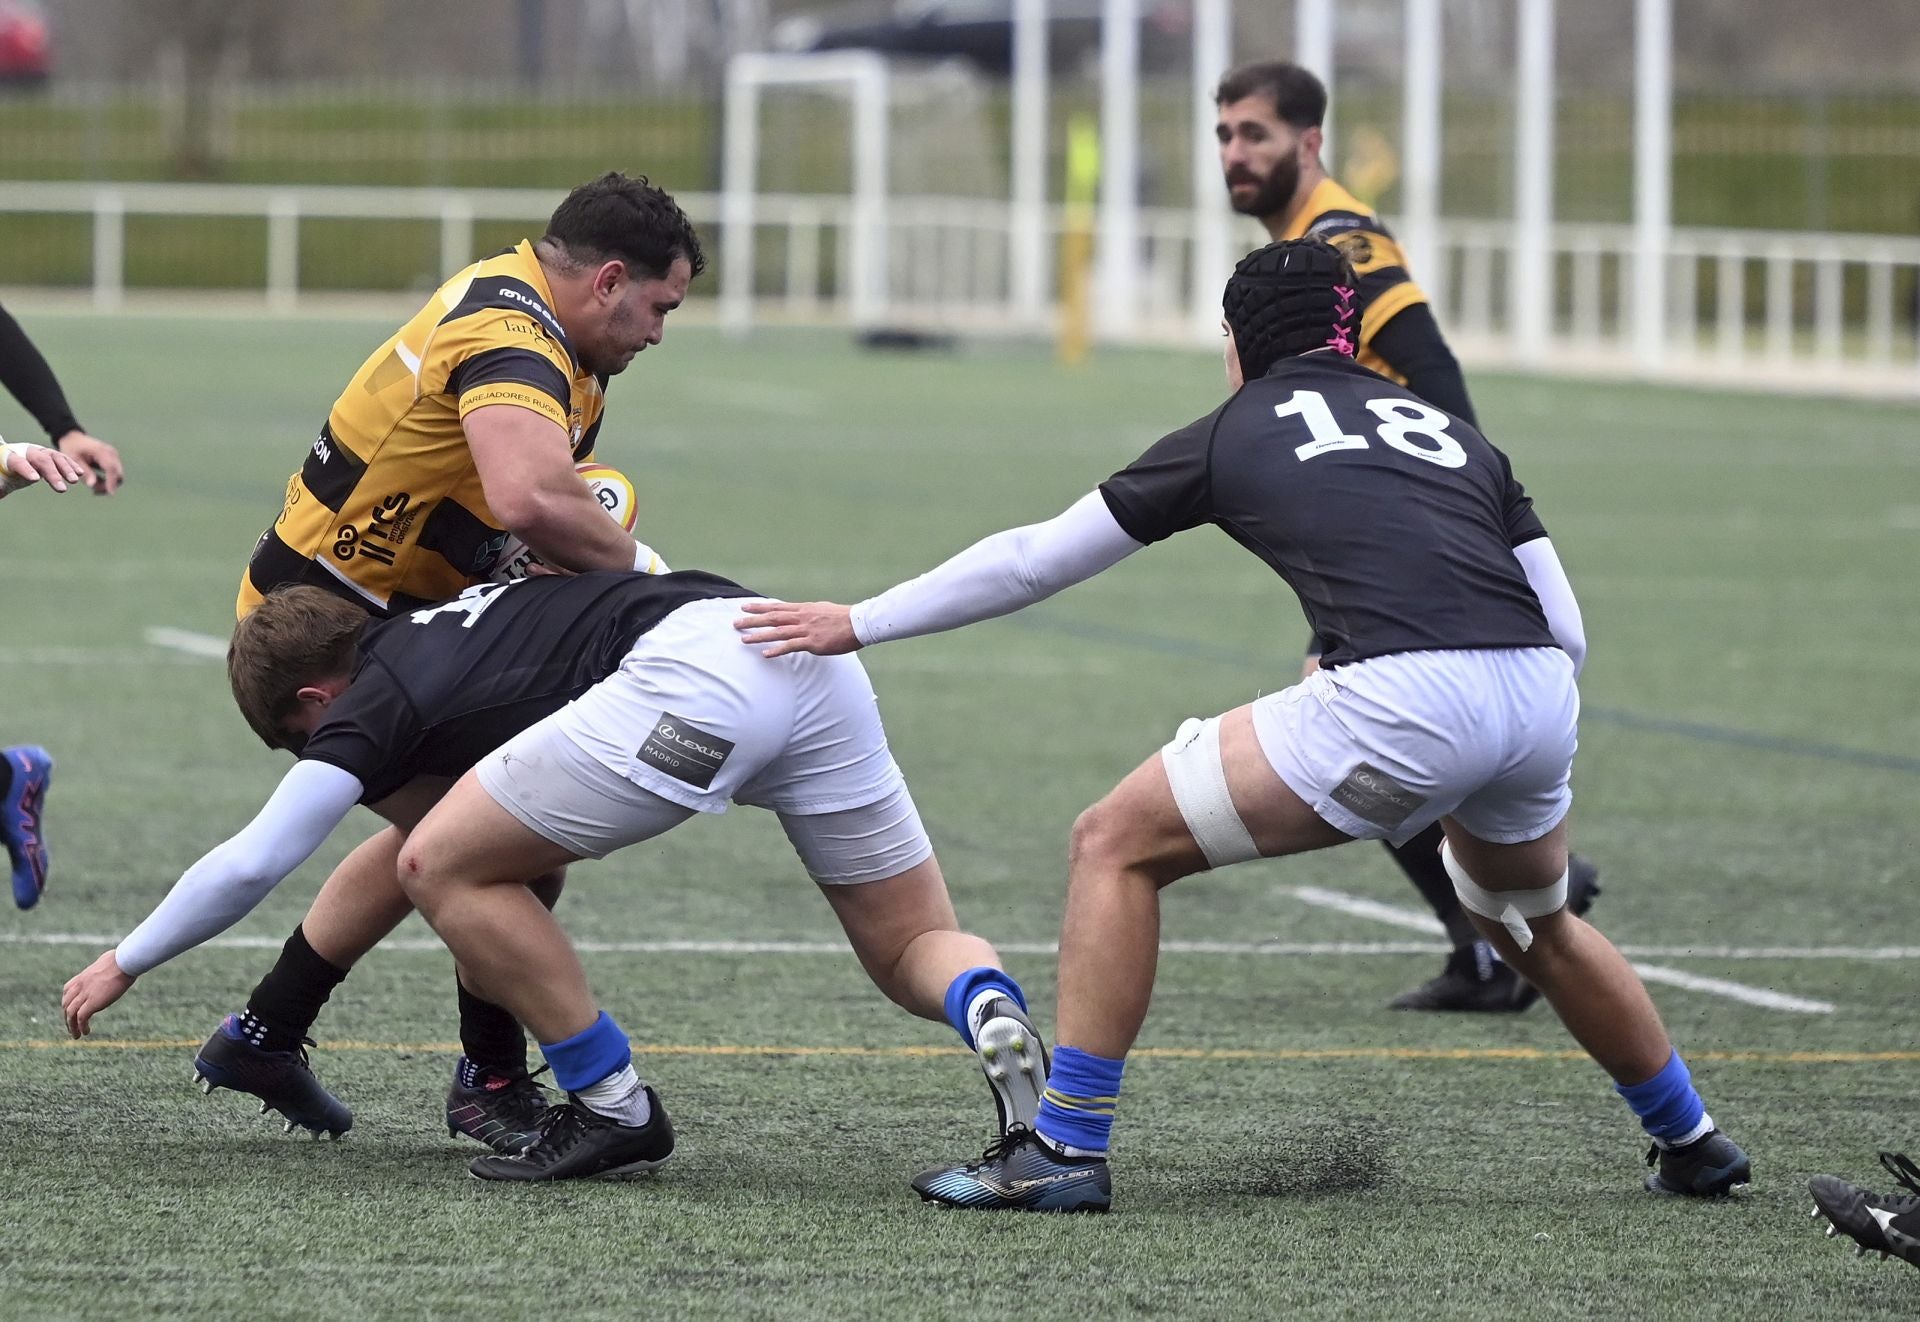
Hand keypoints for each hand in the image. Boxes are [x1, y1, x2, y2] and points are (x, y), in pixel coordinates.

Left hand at [2, 440, 86, 493]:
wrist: (9, 460)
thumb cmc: (3, 473)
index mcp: (9, 458)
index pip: (18, 462)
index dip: (26, 469)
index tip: (35, 479)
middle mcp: (27, 452)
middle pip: (41, 459)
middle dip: (52, 473)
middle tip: (61, 489)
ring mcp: (40, 452)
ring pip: (54, 457)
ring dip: (65, 469)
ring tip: (74, 481)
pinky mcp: (50, 456)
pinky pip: (62, 459)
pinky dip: (71, 465)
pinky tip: (79, 474)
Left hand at [53, 429, 125, 493]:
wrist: (74, 438)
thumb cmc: (72, 449)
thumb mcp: (74, 460)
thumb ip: (85, 472)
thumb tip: (92, 486)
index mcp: (101, 451)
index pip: (111, 468)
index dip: (111, 481)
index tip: (110, 493)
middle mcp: (111, 452)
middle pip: (118, 473)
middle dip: (110, 485)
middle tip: (95, 491)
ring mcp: (114, 455)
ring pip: (118, 475)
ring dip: (109, 484)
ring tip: (94, 489)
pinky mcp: (113, 459)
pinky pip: (115, 473)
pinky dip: (109, 480)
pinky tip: (97, 483)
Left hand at [62, 949, 135, 1037]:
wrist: (124, 963)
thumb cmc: (122, 959)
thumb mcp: (108, 961)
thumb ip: (105, 965)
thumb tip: (114, 960)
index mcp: (82, 977)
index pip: (67, 991)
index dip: (67, 1002)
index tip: (71, 1010)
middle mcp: (79, 987)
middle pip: (66, 1005)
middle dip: (67, 1017)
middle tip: (71, 1027)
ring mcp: (84, 995)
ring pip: (70, 1014)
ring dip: (72, 1026)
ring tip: (77, 1035)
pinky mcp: (92, 1003)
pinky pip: (81, 1018)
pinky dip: (81, 1027)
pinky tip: (86, 1032)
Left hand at [735, 599, 860, 656]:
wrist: (859, 623)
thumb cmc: (844, 618)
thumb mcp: (823, 610)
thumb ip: (809, 613)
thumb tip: (801, 614)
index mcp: (804, 609)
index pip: (777, 607)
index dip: (759, 607)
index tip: (744, 607)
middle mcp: (802, 617)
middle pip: (772, 617)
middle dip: (752, 620)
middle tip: (736, 623)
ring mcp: (806, 630)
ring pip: (777, 632)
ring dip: (759, 636)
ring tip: (744, 639)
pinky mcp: (813, 642)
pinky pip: (791, 646)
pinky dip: (777, 650)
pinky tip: (765, 654)